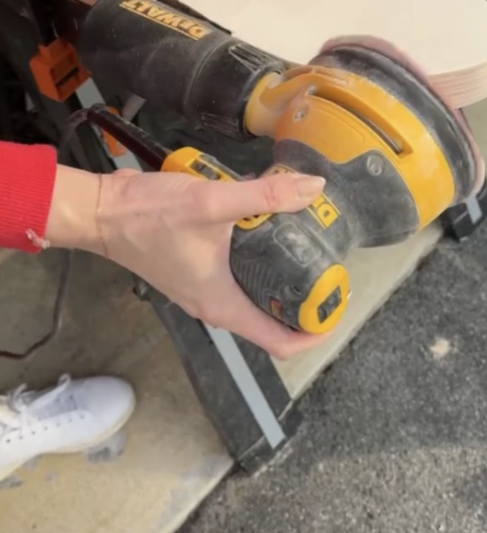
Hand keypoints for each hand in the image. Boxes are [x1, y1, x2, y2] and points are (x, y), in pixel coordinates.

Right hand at [45, 164, 329, 359]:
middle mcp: (215, 305)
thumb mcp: (212, 203)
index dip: (314, 331)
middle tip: (329, 267)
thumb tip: (313, 190)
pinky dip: (257, 257)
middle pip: (271, 320)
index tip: (338, 305)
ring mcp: (203, 289)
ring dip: (281, 275)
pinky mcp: (196, 271)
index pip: (280, 342)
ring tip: (306, 245)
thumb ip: (264, 196)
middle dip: (304, 299)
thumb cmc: (149, 216)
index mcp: (222, 305)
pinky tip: (267, 224)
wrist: (102, 211)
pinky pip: (237, 275)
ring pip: (254, 295)